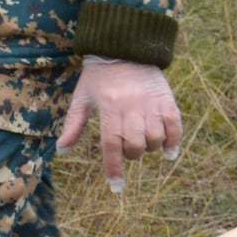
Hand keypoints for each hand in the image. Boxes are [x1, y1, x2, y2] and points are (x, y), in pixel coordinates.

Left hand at [56, 55, 182, 193]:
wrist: (124, 49)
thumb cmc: (98, 77)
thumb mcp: (81, 98)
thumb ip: (73, 125)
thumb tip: (61, 150)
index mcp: (108, 107)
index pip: (111, 144)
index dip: (113, 168)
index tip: (116, 187)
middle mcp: (131, 107)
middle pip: (134, 144)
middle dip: (131, 154)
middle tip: (126, 149)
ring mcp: (151, 104)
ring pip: (155, 138)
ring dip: (149, 148)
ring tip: (142, 144)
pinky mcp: (167, 100)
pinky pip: (175, 126)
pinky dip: (173, 142)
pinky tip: (168, 151)